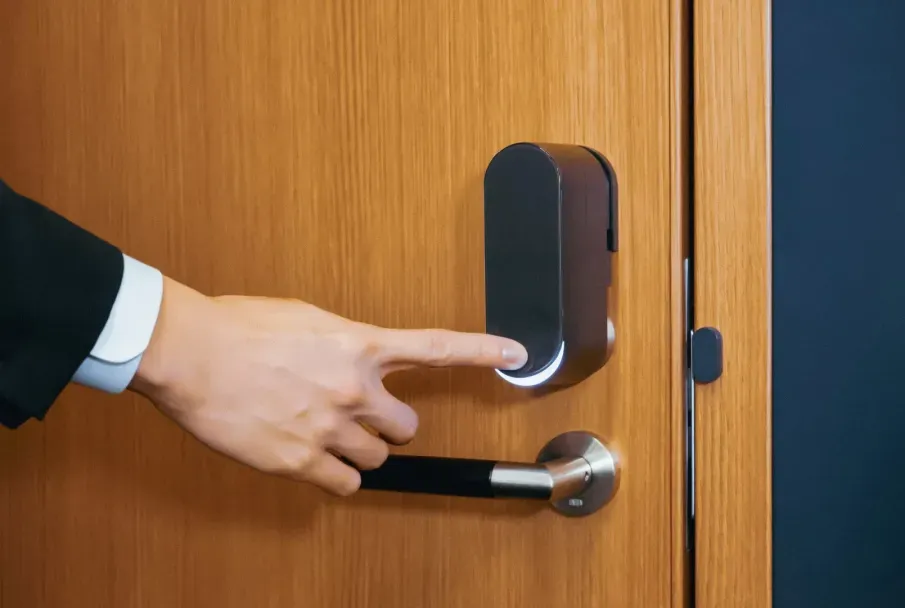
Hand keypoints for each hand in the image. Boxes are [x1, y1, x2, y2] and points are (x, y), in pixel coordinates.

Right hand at [130, 278, 526, 495]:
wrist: (191, 352)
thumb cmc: (239, 327)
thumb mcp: (306, 319)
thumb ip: (344, 343)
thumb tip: (356, 359)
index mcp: (359, 345)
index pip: (437, 347)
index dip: (483, 352)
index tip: (516, 355)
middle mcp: (355, 388)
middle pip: (407, 427)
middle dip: (391, 426)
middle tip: (361, 418)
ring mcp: (330, 427)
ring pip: (376, 458)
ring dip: (360, 451)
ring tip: (324, 434)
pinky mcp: (301, 460)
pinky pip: (344, 484)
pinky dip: (335, 476)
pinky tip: (310, 457)